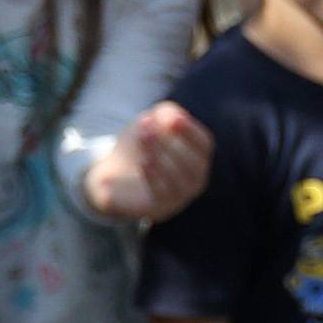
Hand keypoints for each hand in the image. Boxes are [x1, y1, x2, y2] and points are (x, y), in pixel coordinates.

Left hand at [84, 101, 214, 224]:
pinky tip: (143, 162)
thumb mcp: (153, 122)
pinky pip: (163, 194)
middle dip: (171, 143)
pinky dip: (154, 177)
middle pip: (194, 163)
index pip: (204, 144)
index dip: (191, 131)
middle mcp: (196, 179)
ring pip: (180, 180)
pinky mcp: (162, 209)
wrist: (118, 175)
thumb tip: (170, 116)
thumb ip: (165, 113)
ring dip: (161, 157)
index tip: (172, 118)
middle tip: (148, 128)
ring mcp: (181, 197)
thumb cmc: (143, 145)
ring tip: (143, 139)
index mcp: (199, 157)